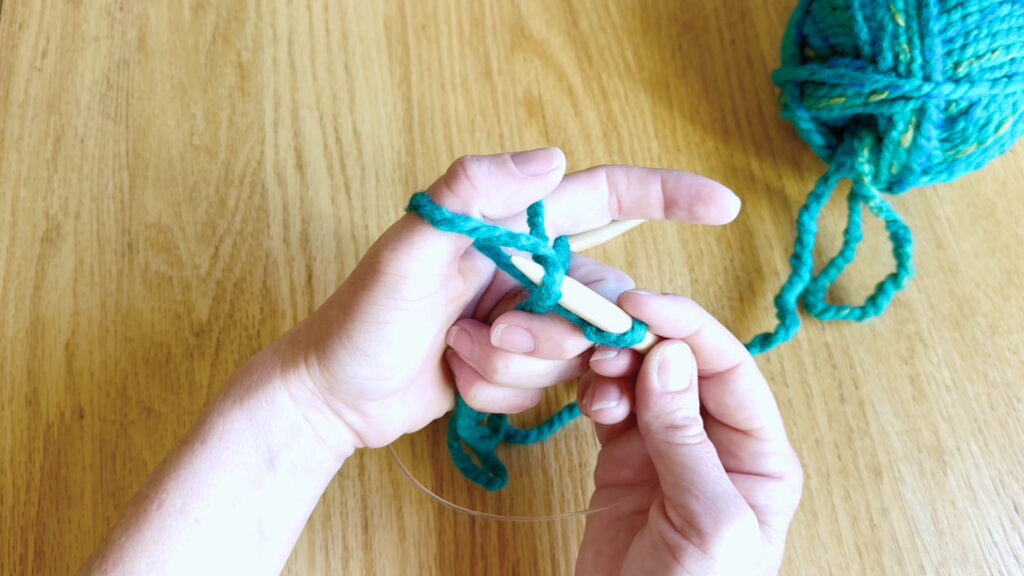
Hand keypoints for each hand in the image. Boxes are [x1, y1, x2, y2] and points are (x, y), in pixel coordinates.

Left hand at [265, 148, 740, 450]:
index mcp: (511, 224)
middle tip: (482, 337)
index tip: (723, 206)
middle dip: (552, 333)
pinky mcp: (516, 365)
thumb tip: (552, 157)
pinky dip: (501, 392)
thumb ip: (470, 194)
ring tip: (454, 355)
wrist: (334, 394)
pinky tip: (455, 381)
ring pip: (570, 352)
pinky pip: (543, 387)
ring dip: (514, 366)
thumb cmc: (362, 317)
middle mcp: (526, 267)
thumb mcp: (408, 250)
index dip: (667, 196)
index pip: (604, 196)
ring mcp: (524, 318)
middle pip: (595, 299)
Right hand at [575, 293, 802, 574]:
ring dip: (617, 364)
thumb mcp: (707, 519)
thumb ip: (685, 437)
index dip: (689, 328)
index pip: (729, 369)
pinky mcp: (622, 461)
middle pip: (682, 366)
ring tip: (596, 371)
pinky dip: (597, 391)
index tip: (644, 305)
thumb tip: (667, 354)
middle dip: (645, 342)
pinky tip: (590, 397)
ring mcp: (666, 449)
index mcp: (758, 454)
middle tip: (604, 333)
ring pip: (643, 379)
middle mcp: (716, 442)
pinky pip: (611, 407)